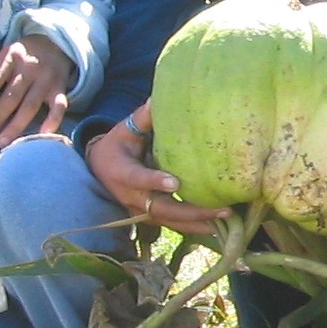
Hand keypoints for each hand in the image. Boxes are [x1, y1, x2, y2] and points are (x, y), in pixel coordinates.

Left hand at [0, 35, 75, 145]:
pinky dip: (53, 120)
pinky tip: (44, 134)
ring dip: (16, 125)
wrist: (57, 43)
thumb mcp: (5, 55)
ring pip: (30, 106)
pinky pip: (59, 106)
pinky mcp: (60, 88)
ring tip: (3, 142)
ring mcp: (47, 79)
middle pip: (11, 97)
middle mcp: (30, 68)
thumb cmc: (25, 53)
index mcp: (11, 56)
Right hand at [83, 97, 231, 235]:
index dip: (155, 181)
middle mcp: (130, 196)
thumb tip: (158, 99)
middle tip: (221, 210)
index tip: (175, 183)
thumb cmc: (117, 145)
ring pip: (169, 222)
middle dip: (191, 212)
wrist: (99, 169)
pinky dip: (193, 228)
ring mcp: (140, 210)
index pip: (138, 178)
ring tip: (227, 223)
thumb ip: (143, 118)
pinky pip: (172, 225)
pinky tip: (218, 228)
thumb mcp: (125, 130)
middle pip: (161, 208)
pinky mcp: (149, 217)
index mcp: (121, 172)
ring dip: (197, 224)